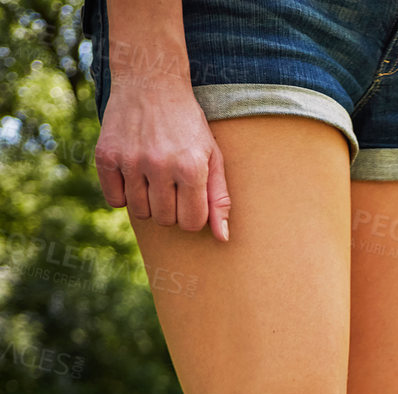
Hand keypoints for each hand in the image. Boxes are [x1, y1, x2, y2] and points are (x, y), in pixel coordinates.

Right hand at [94, 78, 230, 239]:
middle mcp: (159, 165)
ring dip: (148, 203)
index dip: (193, 216)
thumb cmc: (187, 124)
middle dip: (172, 210)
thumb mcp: (212, 156)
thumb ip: (219, 198)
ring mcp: (130, 160)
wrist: (150, 82)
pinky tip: (133, 175)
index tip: (191, 200)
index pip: (191, 222)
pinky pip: (114, 200)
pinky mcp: (105, 156)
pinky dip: (124, 194)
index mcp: (190, 167)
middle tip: (173, 185)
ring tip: (154, 178)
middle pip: (165, 220)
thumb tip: (222, 238)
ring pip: (140, 213)